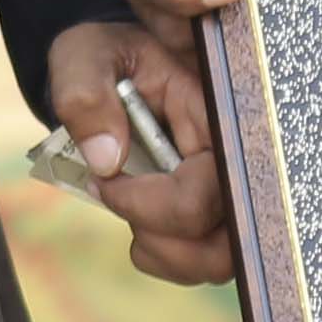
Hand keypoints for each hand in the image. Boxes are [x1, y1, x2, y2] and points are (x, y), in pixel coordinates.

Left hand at [46, 15, 236, 287]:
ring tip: (128, 208)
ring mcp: (233, 189)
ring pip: (222, 260)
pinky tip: (141, 221)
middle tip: (117, 195)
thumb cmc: (104, 60)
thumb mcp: (84, 58)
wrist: (111, 71)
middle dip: (163, 234)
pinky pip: (205, 264)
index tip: (106, 180)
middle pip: (229, 237)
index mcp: (216, 111)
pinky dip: (165, 258)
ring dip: (165, 252)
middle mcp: (236, 156)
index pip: (211, 186)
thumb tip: (107, 160)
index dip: (154, 201)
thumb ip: (86, 96)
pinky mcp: (220, 214)